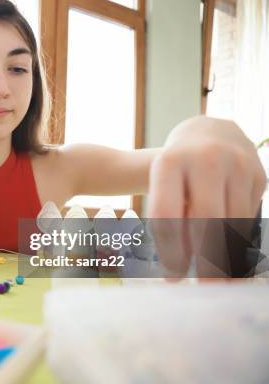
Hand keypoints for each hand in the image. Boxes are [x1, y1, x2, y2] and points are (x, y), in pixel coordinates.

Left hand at [148, 117, 265, 275]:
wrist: (210, 134)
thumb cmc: (178, 168)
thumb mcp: (162, 184)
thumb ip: (169, 218)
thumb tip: (179, 267)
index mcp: (170, 162)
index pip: (166, 214)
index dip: (170, 250)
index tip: (173, 277)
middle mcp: (205, 159)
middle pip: (206, 220)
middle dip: (205, 259)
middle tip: (203, 286)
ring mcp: (237, 164)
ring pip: (233, 221)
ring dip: (226, 255)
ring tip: (218, 278)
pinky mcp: (259, 175)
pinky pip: (249, 217)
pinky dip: (239, 241)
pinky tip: (230, 256)